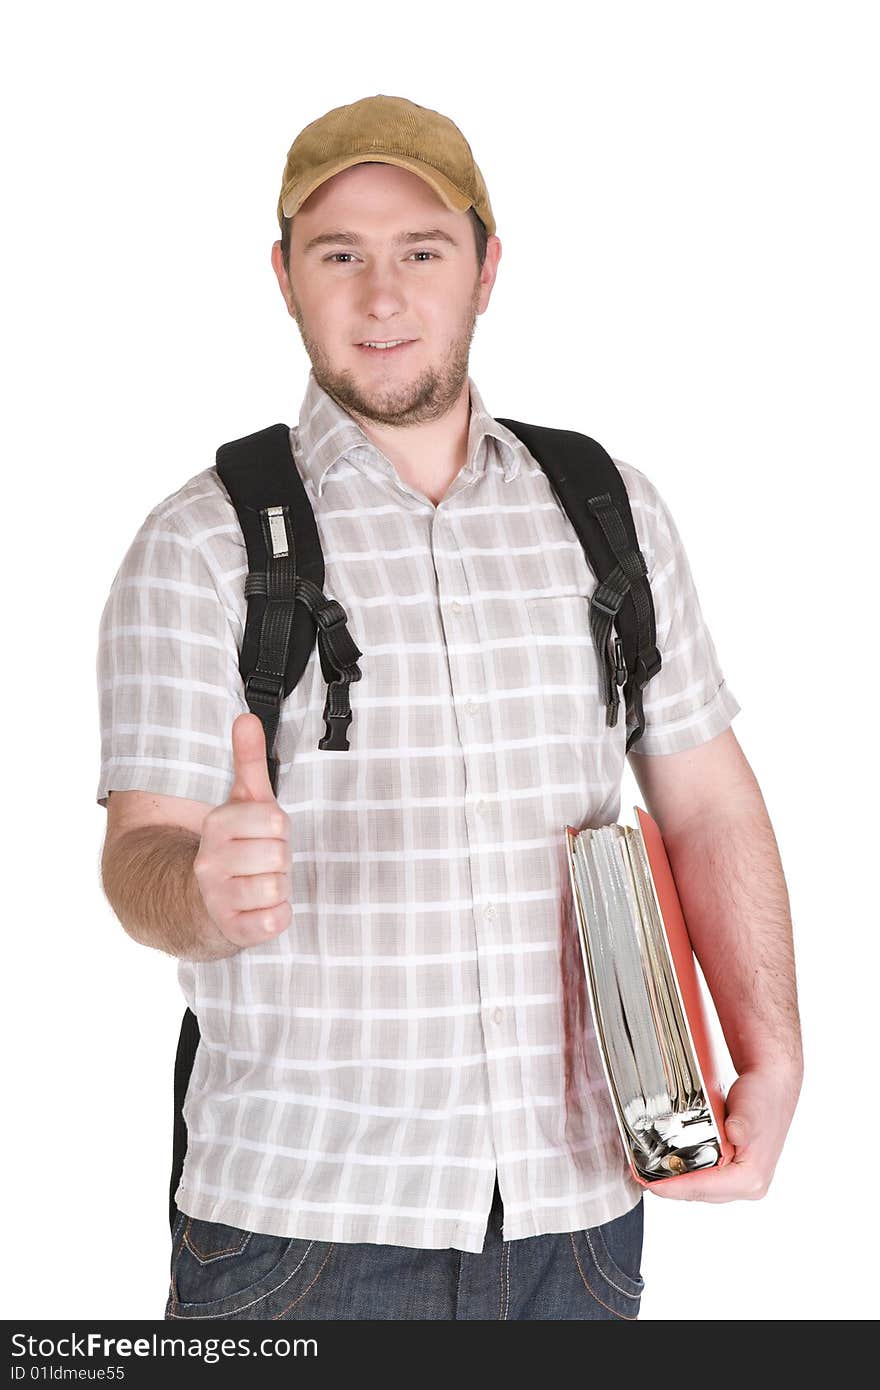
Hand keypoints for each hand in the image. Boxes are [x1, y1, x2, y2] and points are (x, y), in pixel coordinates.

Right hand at [193, 712, 292, 948]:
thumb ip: (248, 760)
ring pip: (278, 888)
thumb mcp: (241, 801)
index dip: (278, 829)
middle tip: (262, 862)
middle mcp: (211, 862)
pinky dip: (277, 916)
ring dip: (278, 887)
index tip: (263, 835)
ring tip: (260, 883)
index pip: (275, 821)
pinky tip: (261, 908)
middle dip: (280, 859)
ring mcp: (218, 898)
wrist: (194, 901)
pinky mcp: (231, 929)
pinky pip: (275, 921)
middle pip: (280, 855)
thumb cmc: (233, 847)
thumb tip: (246, 717)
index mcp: (218, 826)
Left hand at [648, 1063, 801, 1201]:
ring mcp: (745, 1183)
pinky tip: (673, 1166)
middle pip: (701, 1194)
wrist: (772, 1088)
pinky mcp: (738, 1175)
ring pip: (703, 1190)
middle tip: (642, 1178)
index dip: (674, 1188)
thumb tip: (736, 1134)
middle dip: (671, 1188)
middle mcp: (750, 1186)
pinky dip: (690, 1176)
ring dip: (679, 1184)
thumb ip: (742, 1123)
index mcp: (752, 1178)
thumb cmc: (763, 1098)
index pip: (704, 1189)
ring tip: (652, 1175)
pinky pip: (708, 1182)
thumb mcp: (750, 1108)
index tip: (650, 1184)